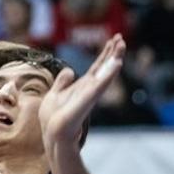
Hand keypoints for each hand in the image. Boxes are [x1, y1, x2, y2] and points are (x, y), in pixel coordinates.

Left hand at [41, 35, 125, 149]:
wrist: (53, 136)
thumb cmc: (53, 118)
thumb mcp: (54, 94)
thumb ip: (63, 83)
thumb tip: (70, 70)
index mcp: (83, 86)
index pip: (97, 66)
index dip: (106, 53)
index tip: (115, 38)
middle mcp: (89, 90)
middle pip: (103, 68)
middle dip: (112, 53)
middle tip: (121, 38)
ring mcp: (88, 97)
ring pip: (103, 75)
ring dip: (112, 61)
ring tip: (121, 47)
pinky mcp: (84, 103)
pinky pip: (97, 87)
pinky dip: (106, 77)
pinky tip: (116, 66)